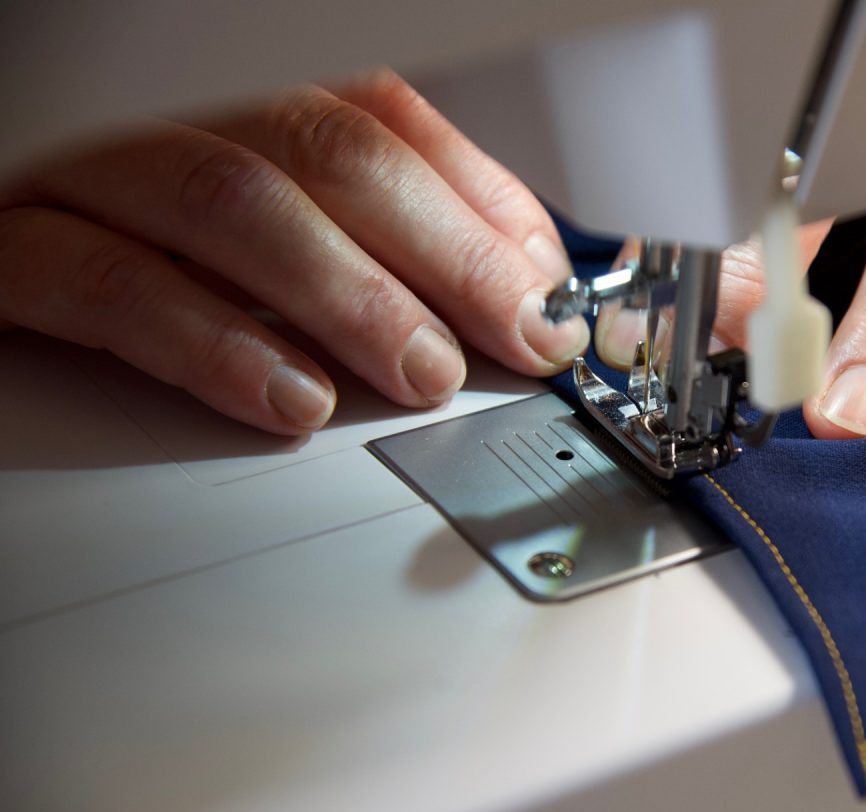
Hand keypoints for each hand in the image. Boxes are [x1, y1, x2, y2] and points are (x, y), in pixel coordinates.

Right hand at [0, 71, 587, 434]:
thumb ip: (373, 234)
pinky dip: (215, 345)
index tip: (546, 293)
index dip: (481, 206)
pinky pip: (107, 284)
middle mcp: (164, 110)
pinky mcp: (9, 248)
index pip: (385, 118)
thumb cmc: (133, 230)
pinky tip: (293, 398)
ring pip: (231, 202)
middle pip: (328, 151)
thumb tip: (512, 287)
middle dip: (444, 253)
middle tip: (513, 338)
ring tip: (423, 374)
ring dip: (350, 297)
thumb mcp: (269, 216)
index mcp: (237, 94)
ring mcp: (82, 170)